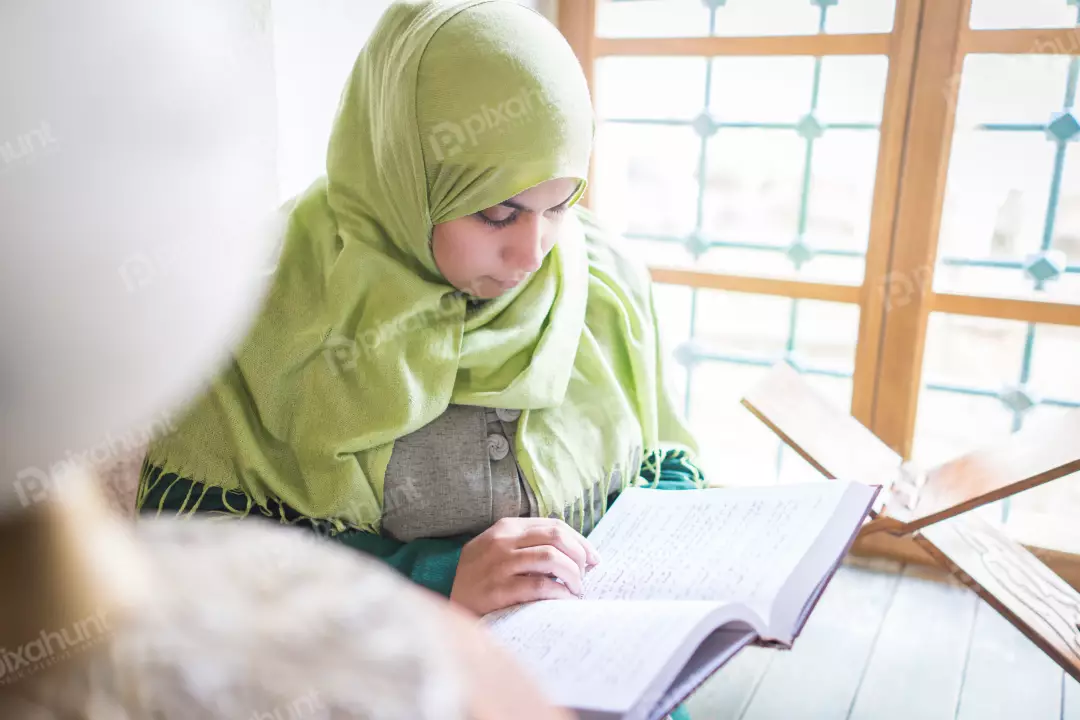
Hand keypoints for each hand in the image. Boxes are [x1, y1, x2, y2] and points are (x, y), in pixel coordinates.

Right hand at [450, 517, 600, 615]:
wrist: (445, 606)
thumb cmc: (480, 580)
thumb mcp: (497, 551)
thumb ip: (528, 545)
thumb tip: (577, 553)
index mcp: (506, 528)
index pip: (553, 526)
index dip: (579, 541)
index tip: (593, 559)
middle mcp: (502, 541)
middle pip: (556, 537)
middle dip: (580, 556)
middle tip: (586, 575)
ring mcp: (499, 565)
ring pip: (551, 558)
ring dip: (573, 574)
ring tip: (576, 589)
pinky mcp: (497, 590)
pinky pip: (540, 586)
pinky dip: (559, 593)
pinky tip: (565, 600)